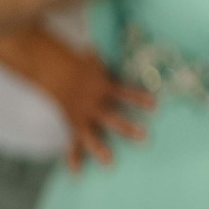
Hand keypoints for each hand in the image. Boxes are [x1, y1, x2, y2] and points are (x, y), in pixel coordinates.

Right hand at [29, 42, 153, 170]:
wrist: (52, 69)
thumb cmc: (83, 63)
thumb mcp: (101, 58)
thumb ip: (119, 58)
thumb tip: (140, 35)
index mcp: (104, 86)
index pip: (126, 93)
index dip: (140, 98)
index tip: (156, 105)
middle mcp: (93, 103)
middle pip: (112, 117)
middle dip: (128, 127)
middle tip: (145, 137)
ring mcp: (82, 115)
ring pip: (91, 134)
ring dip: (101, 148)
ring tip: (110, 162)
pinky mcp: (73, 123)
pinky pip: (73, 142)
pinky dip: (73, 156)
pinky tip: (76, 173)